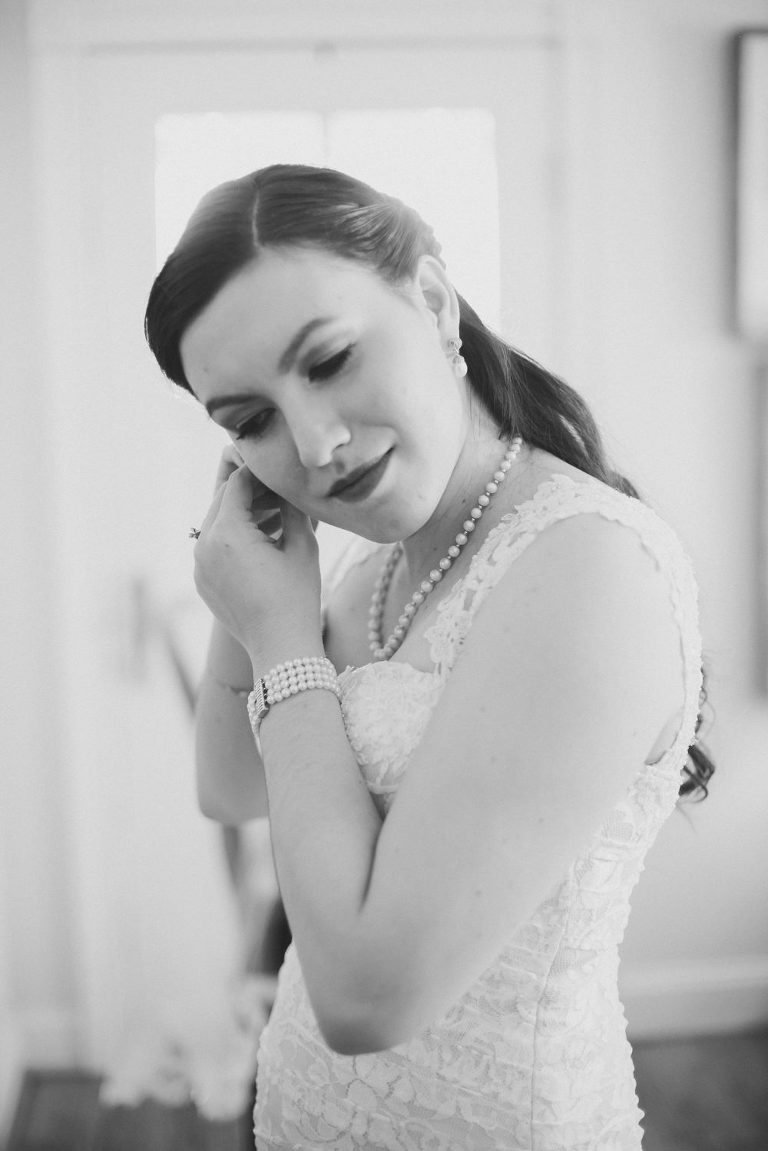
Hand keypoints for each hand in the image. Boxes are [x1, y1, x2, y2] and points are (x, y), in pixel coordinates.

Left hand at [193, 464, 323, 667]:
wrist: (280, 648)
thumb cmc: (297, 597)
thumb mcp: (302, 546)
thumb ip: (291, 508)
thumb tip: (288, 483)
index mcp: (227, 533)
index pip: (237, 484)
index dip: (258, 471)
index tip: (276, 467)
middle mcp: (204, 546)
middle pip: (221, 501)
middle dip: (248, 491)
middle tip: (275, 486)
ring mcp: (199, 566)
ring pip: (216, 524)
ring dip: (241, 514)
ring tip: (274, 514)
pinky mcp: (202, 582)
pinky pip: (214, 548)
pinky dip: (233, 538)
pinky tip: (261, 541)